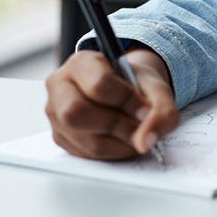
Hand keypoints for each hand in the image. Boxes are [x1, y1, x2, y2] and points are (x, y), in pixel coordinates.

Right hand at [45, 46, 178, 159]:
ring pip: (80, 138)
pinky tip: (123, 142)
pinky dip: (111, 152)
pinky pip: (83, 153)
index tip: (146, 109)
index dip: (125, 100)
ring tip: (135, 135)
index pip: (98, 84)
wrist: (128, 91)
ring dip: (116, 143)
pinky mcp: (60, 136)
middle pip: (77, 113)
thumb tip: (146, 141)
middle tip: (140, 128)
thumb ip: (161, 109)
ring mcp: (55, 113)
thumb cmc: (136, 84)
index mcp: (82, 62)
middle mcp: (60, 85)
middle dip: (116, 125)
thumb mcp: (156, 88)